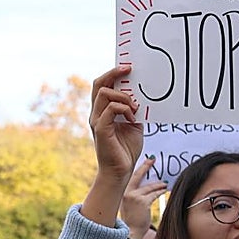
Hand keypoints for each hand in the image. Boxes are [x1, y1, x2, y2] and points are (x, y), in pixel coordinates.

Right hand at [89, 64, 142, 183]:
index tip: (128, 68)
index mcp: (103, 111)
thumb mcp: (134, 125)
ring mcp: (97, 120)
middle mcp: (96, 113)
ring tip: (135, 108)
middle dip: (113, 73)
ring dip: (123, 96)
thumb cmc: (126, 149)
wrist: (120, 170)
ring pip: (104, 93)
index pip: (103, 86)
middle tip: (128, 70)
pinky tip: (132, 118)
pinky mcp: (101, 128)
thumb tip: (142, 98)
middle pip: (98, 84)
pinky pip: (111, 108)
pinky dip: (124, 109)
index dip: (113, 74)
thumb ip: (134, 111)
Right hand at [122, 156, 167, 238]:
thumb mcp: (130, 205)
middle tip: (153, 160)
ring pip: (149, 187)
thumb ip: (135, 195)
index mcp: (122, 193)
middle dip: (146, 167)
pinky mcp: (143, 202)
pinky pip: (154, 194)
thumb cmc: (132, 219)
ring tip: (165, 182)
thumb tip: (147, 186)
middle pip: (138, 176)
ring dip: (158, 184)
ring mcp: (134, 197)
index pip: (131, 178)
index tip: (145, 161)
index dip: (138, 169)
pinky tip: (165, 189)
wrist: (131, 232)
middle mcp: (126, 193)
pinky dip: (161, 191)